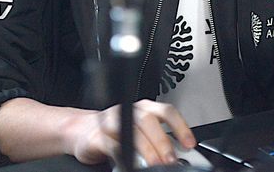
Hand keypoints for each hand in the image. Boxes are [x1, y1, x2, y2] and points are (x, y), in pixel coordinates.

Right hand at [66, 99, 196, 165]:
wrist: (83, 131)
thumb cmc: (117, 132)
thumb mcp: (141, 132)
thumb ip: (158, 140)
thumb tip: (178, 155)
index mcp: (145, 108)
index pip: (167, 111)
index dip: (180, 126)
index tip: (190, 144)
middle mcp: (130, 111)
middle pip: (149, 121)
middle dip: (162, 142)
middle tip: (170, 160)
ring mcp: (113, 121)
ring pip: (132, 131)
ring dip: (146, 149)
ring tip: (155, 165)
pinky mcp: (98, 136)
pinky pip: (112, 146)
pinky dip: (123, 156)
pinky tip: (130, 164)